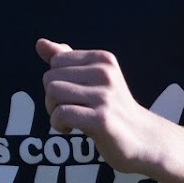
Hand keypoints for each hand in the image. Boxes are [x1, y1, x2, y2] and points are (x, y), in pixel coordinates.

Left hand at [36, 38, 175, 174]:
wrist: (143, 139)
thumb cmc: (113, 108)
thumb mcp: (93, 79)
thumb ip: (67, 60)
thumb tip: (40, 43)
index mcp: (103, 59)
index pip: (56, 60)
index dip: (56, 80)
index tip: (72, 96)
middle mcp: (105, 73)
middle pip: (50, 78)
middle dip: (51, 98)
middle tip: (69, 111)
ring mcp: (104, 96)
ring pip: (53, 94)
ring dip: (53, 111)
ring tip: (70, 120)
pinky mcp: (101, 119)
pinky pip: (61, 114)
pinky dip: (58, 124)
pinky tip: (70, 130)